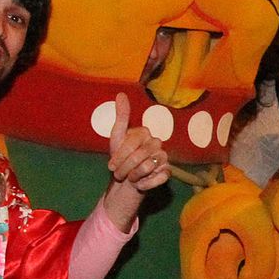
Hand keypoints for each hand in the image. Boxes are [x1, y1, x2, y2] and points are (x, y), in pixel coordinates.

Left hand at [101, 94, 170, 226]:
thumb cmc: (121, 158)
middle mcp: (157, 143)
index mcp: (145, 133)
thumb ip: (121, 116)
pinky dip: (145, 184)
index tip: (111, 165)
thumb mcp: (117, 137)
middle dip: (124, 168)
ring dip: (133, 177)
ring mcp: (164, 158)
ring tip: (130, 177)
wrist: (126, 181)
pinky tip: (140, 184)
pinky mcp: (167, 172)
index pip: (131, 144)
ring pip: (147, 168)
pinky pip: (157, 178)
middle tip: (119, 174)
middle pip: (139, 157)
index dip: (119, 157)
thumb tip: (121, 94)